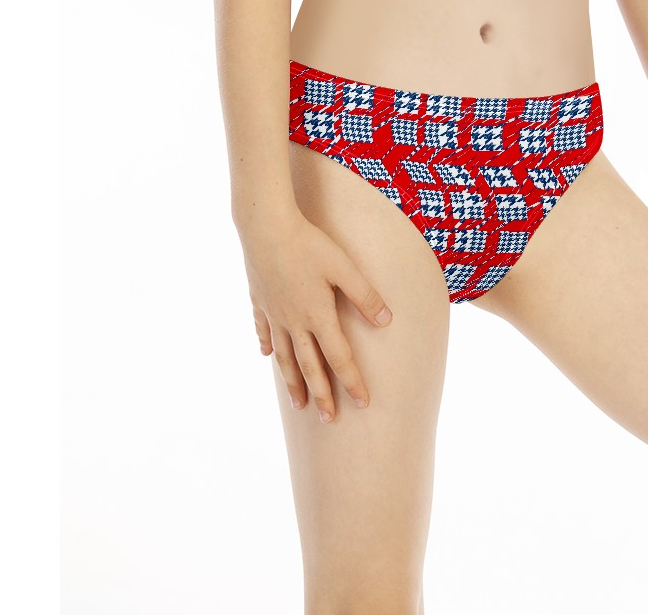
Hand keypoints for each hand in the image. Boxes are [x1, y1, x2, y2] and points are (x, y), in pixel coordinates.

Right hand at [239, 207, 394, 422]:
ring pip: (284, 357)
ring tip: (298, 404)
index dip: (352, 381)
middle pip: (309, 366)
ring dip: (292, 382)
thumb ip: (365, 295)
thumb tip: (388, 320)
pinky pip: (263, 330)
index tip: (362, 403)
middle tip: (328, 420)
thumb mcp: (344, 267)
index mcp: (318, 315)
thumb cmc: (309, 243)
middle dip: (321, 395)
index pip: (339, 358)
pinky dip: (267, 346)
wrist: (265, 226)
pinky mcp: (259, 301)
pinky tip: (267, 356)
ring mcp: (274, 313)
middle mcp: (294, 321)